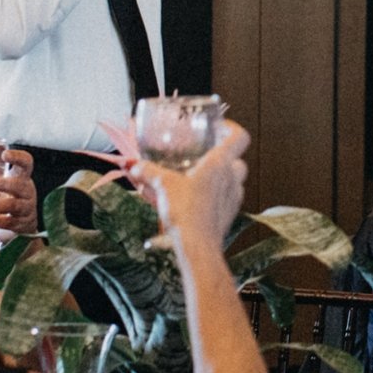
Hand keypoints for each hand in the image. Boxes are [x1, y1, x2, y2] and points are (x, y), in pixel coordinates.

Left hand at [0, 147, 35, 241]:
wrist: (25, 220)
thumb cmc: (8, 196)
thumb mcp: (4, 184)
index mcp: (22, 177)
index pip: (26, 162)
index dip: (18, 158)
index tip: (4, 155)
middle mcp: (27, 191)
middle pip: (19, 185)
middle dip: (1, 184)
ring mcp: (26, 207)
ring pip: (13, 205)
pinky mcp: (21, 223)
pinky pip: (9, 222)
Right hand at [118, 120, 250, 256]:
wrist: (197, 246)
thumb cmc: (185, 211)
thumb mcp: (162, 185)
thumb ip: (147, 171)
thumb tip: (132, 165)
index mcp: (220, 163)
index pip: (239, 137)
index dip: (232, 128)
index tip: (219, 127)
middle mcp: (232, 178)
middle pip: (238, 159)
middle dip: (225, 156)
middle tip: (206, 155)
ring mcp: (234, 197)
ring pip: (234, 179)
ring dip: (221, 176)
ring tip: (200, 178)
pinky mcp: (230, 214)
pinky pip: (227, 199)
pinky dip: (217, 196)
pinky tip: (199, 200)